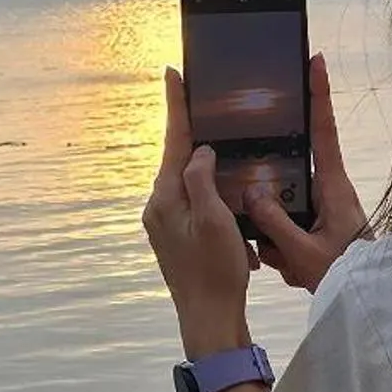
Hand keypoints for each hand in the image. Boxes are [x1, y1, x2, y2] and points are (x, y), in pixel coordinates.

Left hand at [142, 68, 254, 355]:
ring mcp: (165, 224)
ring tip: (227, 154)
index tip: (172, 72)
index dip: (176, 105)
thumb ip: (202, 178)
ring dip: (209, 172)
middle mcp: (158, 207)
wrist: (209, 319)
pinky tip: (232, 204)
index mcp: (165, 198)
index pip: (173, 141)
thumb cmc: (215, 272)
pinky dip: (213, 198)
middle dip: (195, 135)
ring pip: (189, 183)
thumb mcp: (214, 219)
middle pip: (179, 160)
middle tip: (205, 102)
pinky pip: (195, 205)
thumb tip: (199, 151)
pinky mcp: (176, 238)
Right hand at [245, 53, 368, 292]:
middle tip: (267, 198)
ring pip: (284, 207)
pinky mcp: (316, 229)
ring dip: (280, 238)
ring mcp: (323, 210)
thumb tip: (251, 192)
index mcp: (334, 186)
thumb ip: (274, 221)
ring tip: (290, 263)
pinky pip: (288, 231)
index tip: (315, 61)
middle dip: (277, 193)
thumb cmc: (344, 275)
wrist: (365, 303)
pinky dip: (285, 253)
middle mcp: (329, 191)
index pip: (324, 130)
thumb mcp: (304, 252)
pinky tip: (292, 273)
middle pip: (293, 170)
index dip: (319, 95)